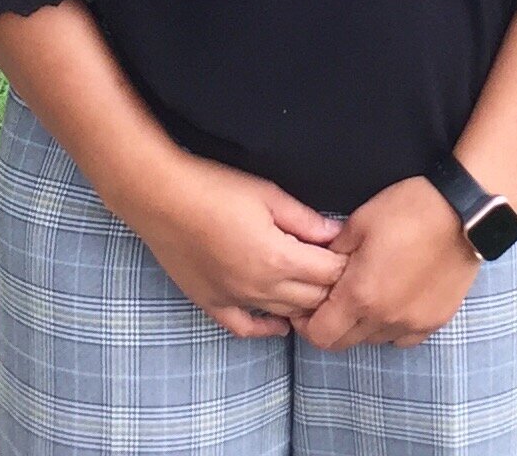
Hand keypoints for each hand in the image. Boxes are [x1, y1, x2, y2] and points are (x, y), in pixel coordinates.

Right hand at [119, 151, 349, 339]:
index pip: (330, 274)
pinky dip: (267, 329)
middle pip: (313, 300)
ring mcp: (236, 299)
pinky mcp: (213, 303)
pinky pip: (246, 328)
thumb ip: (305, 220)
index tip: (355, 255)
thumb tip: (337, 234)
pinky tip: (280, 324)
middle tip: (341, 274)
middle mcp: (261, 287)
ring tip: (319, 295)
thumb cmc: (214, 187)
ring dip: (306, 308)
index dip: (346, 265)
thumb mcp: (268, 194)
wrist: (161, 197)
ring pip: (286, 315)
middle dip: (333, 288)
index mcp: (279, 258)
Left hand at [293, 177, 479, 350]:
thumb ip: (333, 252)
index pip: (320, 335)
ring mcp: (413, 324)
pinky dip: (391, 327)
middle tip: (332, 300)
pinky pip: (403, 338)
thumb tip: (319, 268)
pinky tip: (392, 302)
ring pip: (373, 341)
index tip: (305, 306)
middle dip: (331, 326)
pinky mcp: (436, 321)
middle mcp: (385, 319)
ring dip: (361, 326)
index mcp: (360, 295)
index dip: (306, 324)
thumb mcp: (358, 222)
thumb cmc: (407, 210)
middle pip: (344, 343)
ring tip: (364, 296)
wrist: (463, 213)